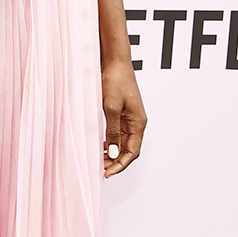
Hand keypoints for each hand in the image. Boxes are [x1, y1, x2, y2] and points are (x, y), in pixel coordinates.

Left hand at [101, 58, 145, 176]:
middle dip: (116, 162)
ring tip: (99, 161)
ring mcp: (130, 119)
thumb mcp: (111, 108)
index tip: (106, 174)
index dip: (120, 166)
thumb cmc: (115, 81)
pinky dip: (111, 143)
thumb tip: (113, 154)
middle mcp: (137, 123)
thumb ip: (112, 132)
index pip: (132, 153)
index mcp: (138, 123)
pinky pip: (119, 134)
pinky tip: (101, 146)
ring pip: (124, 143)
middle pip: (129, 150)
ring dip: (113, 154)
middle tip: (100, 170)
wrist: (116, 62)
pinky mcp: (123, 114)